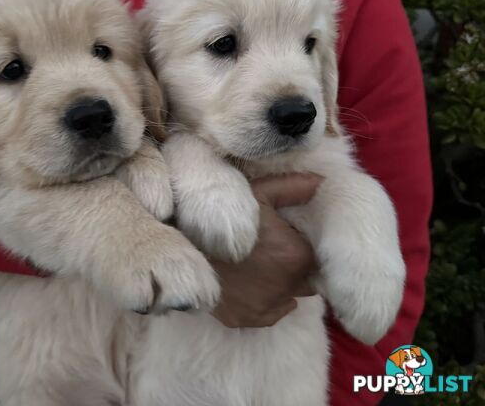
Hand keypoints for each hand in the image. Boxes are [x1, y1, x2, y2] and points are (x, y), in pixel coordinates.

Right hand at [211, 173, 320, 327]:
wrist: (180, 243)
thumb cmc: (221, 214)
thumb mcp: (257, 193)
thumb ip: (292, 187)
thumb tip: (319, 181)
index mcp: (296, 256)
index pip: (318, 255)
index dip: (306, 245)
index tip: (291, 236)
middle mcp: (286, 288)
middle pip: (308, 280)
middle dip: (299, 267)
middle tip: (278, 250)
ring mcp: (264, 307)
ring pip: (289, 297)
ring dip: (283, 285)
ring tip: (264, 266)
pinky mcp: (244, 320)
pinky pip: (270, 314)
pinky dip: (267, 301)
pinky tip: (256, 285)